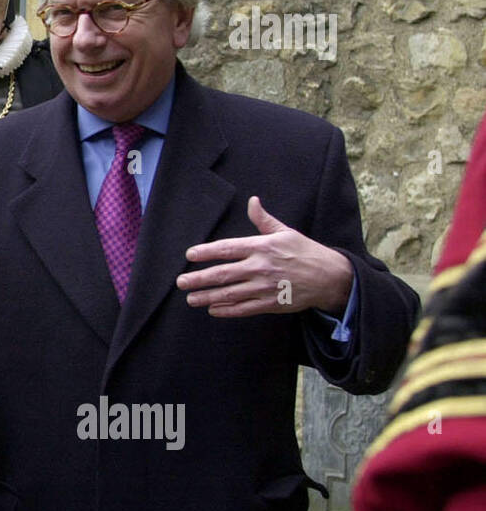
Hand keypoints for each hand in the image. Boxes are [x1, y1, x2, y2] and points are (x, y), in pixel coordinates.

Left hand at [177, 196, 353, 317]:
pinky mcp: (271, 304)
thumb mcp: (285, 232)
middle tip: (181, 282)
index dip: (206, 252)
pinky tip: (212, 309)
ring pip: (229, 294)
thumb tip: (252, 200)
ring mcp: (264, 287)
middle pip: (222, 273)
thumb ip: (263, 220)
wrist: (330, 277)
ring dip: (207, 297)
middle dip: (198, 278)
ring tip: (190, 299)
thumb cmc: (306, 252)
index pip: (227, 248)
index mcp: (262, 247)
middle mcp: (260, 267)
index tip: (189, 255)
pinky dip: (226, 310)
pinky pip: (243, 309)